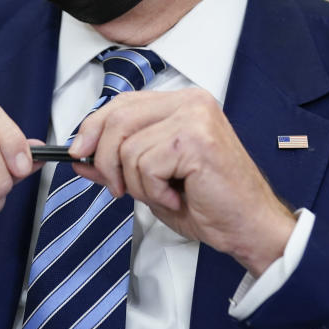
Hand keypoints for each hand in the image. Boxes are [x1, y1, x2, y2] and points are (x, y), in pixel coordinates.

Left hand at [69, 89, 295, 276]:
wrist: (249, 227)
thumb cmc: (209, 203)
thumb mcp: (152, 180)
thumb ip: (117, 163)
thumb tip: (80, 156)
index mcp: (182, 103)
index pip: (123, 102)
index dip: (94, 127)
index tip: (79, 152)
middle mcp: (191, 101)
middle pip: (118, 118)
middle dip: (106, 159)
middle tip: (118, 189)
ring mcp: (195, 117)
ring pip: (128, 147)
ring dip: (137, 183)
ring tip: (165, 194)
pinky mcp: (195, 139)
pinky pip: (145, 164)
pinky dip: (153, 191)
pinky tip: (178, 197)